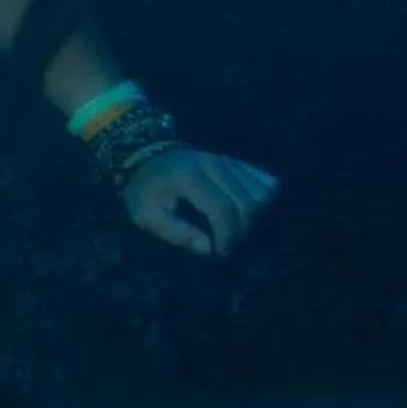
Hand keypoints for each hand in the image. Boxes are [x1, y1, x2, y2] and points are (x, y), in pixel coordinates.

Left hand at [122, 147, 277, 257]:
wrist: (145, 156)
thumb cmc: (144, 190)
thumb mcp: (146, 215)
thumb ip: (175, 233)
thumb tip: (207, 248)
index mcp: (189, 177)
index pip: (222, 209)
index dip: (228, 234)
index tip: (222, 251)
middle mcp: (213, 164)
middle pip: (247, 201)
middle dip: (242, 228)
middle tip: (229, 243)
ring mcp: (226, 160)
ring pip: (261, 189)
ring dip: (255, 215)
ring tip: (237, 228)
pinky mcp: (234, 160)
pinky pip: (263, 179)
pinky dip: (262, 198)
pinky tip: (250, 212)